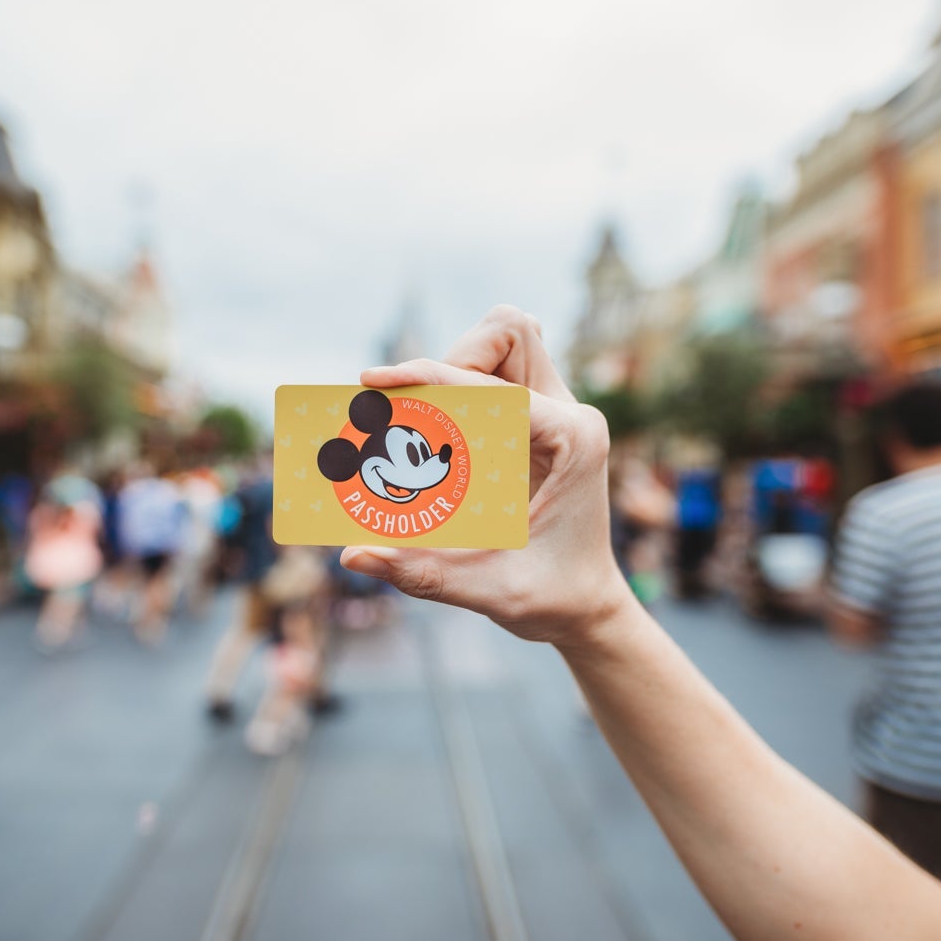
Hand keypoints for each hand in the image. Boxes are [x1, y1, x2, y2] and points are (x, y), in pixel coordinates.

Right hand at [340, 305, 636, 645]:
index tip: (373, 382)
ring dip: (455, 367)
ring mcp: (557, 411)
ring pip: (505, 343)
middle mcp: (570, 413)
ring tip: (418, 418)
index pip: (494, 385)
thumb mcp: (492, 592)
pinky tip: (428, 426)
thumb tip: (353, 555)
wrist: (588, 607)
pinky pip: (496, 375)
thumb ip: (423, 574)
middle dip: (450, 360)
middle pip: (508, 333)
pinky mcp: (540, 420)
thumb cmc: (554, 600)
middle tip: (409, 410)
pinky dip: (459, 386)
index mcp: (574, 439)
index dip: (430, 376)